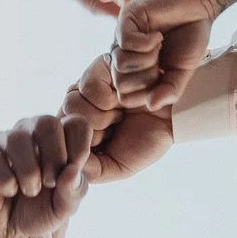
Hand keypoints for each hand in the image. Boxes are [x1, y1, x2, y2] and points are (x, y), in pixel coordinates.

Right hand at [0, 113, 90, 237]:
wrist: (4, 233)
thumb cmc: (38, 213)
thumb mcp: (63, 209)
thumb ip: (74, 191)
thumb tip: (73, 170)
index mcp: (57, 140)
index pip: (75, 123)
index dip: (80, 146)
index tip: (74, 171)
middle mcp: (29, 133)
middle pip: (46, 122)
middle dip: (54, 156)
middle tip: (50, 183)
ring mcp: (3, 142)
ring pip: (17, 139)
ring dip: (29, 172)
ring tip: (30, 191)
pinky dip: (4, 179)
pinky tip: (8, 190)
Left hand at [63, 56, 173, 183]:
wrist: (177, 113)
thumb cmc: (149, 139)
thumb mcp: (119, 165)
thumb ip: (91, 171)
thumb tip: (66, 169)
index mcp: (80, 130)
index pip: (59, 139)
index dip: (79, 146)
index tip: (106, 144)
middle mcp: (80, 106)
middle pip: (62, 120)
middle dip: (92, 130)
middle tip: (116, 125)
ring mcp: (88, 84)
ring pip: (71, 103)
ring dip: (100, 115)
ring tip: (121, 111)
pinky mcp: (101, 66)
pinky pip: (87, 86)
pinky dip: (107, 98)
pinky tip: (123, 98)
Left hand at [111, 0, 220, 109]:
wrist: (198, 6)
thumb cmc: (189, 38)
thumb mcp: (182, 72)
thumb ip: (169, 91)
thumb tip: (152, 106)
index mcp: (134, 71)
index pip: (125, 97)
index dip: (145, 94)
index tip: (163, 78)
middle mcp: (124, 55)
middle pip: (120, 83)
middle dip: (146, 77)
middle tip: (161, 62)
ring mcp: (122, 37)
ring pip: (120, 63)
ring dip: (146, 59)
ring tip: (159, 47)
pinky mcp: (126, 18)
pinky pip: (126, 42)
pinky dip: (146, 43)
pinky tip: (158, 35)